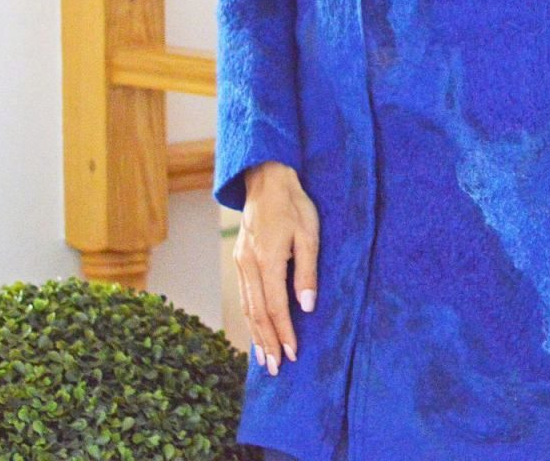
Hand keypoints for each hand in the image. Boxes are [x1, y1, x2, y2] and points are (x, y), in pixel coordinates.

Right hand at [234, 161, 320, 374]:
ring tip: (264, 359)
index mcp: (268, 259)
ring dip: (256, 335)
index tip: (293, 354)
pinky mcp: (239, 259)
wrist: (266, 179)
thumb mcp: (309, 233)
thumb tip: (308, 306)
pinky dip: (249, 317)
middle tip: (276, 369)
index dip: (285, 332)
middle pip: (257, 313)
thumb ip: (307, 271)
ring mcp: (241, 262)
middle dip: (268, 342)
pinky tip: (255, 329)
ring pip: (247, 307)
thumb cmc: (293, 204)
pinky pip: (243, 295)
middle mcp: (249, 265)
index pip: (276, 306)